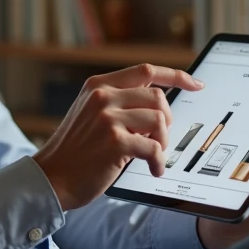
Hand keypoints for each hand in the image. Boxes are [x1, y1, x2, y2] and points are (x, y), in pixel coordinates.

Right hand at [33, 64, 203, 210]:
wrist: (52, 177)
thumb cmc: (75, 150)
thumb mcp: (90, 114)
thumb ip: (118, 103)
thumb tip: (160, 105)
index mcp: (98, 85)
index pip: (146, 71)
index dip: (176, 76)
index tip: (196, 84)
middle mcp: (102, 96)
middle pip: (158, 98)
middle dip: (166, 121)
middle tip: (158, 139)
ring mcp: (108, 118)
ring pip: (159, 121)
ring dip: (162, 142)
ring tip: (151, 154)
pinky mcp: (115, 142)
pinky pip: (154, 148)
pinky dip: (158, 162)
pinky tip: (152, 169)